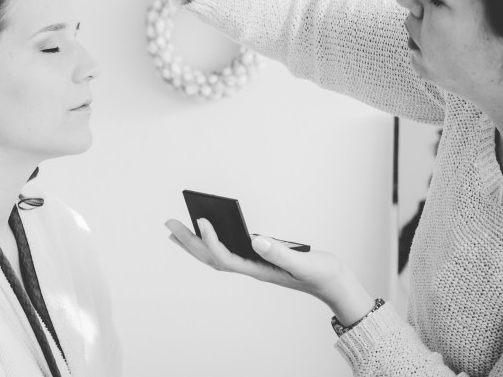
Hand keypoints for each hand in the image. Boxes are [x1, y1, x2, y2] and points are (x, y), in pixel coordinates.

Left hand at [166, 218, 374, 324]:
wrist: (334, 283)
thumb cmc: (321, 273)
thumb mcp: (303, 262)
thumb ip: (281, 253)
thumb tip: (256, 239)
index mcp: (258, 269)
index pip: (225, 257)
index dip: (211, 240)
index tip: (202, 220)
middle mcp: (251, 267)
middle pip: (212, 257)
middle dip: (189, 241)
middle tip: (168, 224)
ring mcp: (253, 263)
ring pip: (216, 255)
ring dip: (195, 242)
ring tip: (176, 228)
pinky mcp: (259, 257)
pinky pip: (228, 249)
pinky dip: (213, 240)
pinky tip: (208, 230)